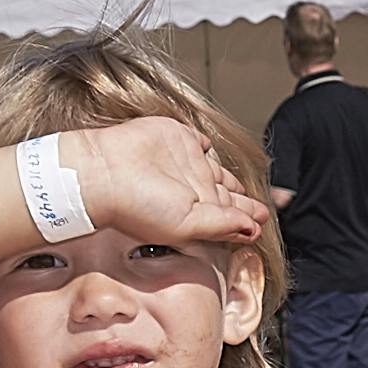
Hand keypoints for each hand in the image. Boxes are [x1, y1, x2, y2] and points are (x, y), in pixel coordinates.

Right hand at [80, 118, 270, 254]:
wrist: (103, 171)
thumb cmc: (136, 206)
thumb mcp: (188, 224)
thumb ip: (224, 225)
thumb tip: (255, 230)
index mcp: (198, 212)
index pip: (230, 216)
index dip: (248, 217)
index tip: (264, 221)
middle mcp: (193, 188)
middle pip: (227, 195)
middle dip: (243, 203)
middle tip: (263, 209)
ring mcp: (186, 162)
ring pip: (216, 170)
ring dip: (228, 177)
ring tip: (244, 188)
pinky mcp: (177, 138)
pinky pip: (200, 142)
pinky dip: (208, 147)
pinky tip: (215, 153)